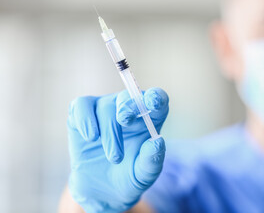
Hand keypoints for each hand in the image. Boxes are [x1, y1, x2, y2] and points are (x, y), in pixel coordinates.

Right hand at [67, 88, 168, 212]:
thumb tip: (156, 142)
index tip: (154, 102)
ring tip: (115, 158)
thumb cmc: (129, 176)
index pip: (156, 98)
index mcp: (149, 118)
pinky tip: (90, 137)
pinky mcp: (81, 116)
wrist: (102, 191)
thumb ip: (152, 160)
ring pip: (105, 106)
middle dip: (127, 107)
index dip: (156, 96)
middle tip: (124, 121)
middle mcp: (127, 110)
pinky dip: (85, 119)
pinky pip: (81, 106)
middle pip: (128, 97)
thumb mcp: (144, 175)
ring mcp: (104, 110)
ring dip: (109, 131)